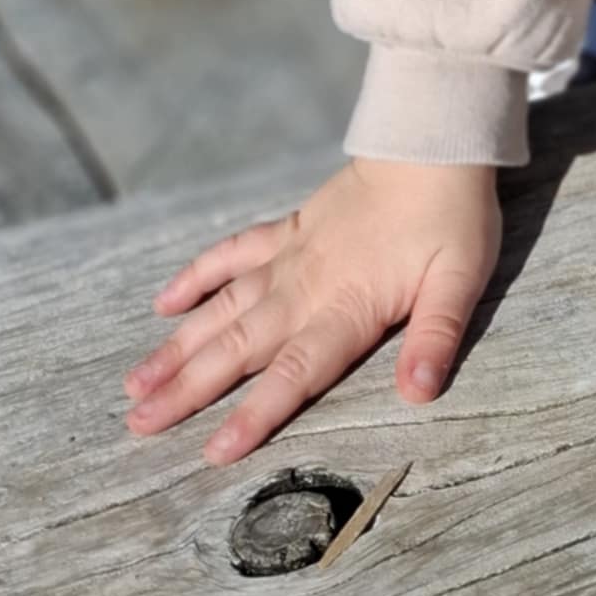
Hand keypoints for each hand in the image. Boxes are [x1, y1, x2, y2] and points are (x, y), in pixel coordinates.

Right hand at [121, 156, 502, 465]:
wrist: (432, 143)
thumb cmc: (452, 217)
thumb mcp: (460, 279)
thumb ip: (437, 337)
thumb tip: (420, 394)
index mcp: (346, 308)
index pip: (293, 374)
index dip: (254, 415)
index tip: (211, 452)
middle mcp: (306, 287)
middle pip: (239, 348)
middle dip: (188, 390)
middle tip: (137, 424)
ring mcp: (290, 256)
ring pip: (224, 308)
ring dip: (179, 346)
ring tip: (135, 383)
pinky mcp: (288, 228)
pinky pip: (232, 253)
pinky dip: (197, 275)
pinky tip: (164, 302)